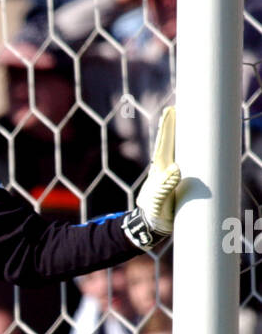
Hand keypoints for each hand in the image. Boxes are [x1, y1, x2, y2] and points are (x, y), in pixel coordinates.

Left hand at [136, 107, 180, 235]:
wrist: (151, 224)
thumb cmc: (155, 212)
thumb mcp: (160, 199)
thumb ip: (166, 185)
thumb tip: (176, 168)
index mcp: (160, 167)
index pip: (165, 142)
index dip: (167, 126)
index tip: (170, 110)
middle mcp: (163, 167)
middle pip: (167, 142)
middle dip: (170, 126)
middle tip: (172, 109)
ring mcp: (167, 174)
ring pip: (171, 151)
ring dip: (175, 137)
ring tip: (178, 123)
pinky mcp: (172, 181)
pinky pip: (177, 161)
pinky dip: (179, 151)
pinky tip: (183, 148)